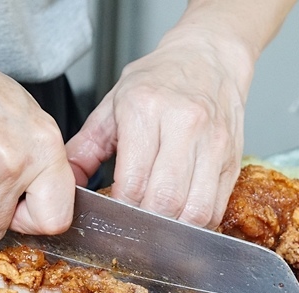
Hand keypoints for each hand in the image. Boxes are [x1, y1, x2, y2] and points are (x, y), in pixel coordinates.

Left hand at [66, 27, 251, 228]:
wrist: (208, 57)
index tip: (113, 214)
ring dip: (173, 229)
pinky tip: (181, 218)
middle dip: (145, 224)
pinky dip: (197, 224)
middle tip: (134, 224)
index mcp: (146, 109)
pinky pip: (215, 208)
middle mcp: (184, 125)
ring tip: (158, 225)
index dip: (120, 209)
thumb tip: (66, 183)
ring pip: (195, 211)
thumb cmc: (159, 81)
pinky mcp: (232, 159)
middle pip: (164, 201)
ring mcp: (213, 143)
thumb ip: (85, 147)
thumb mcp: (113, 105)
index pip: (133, 183)